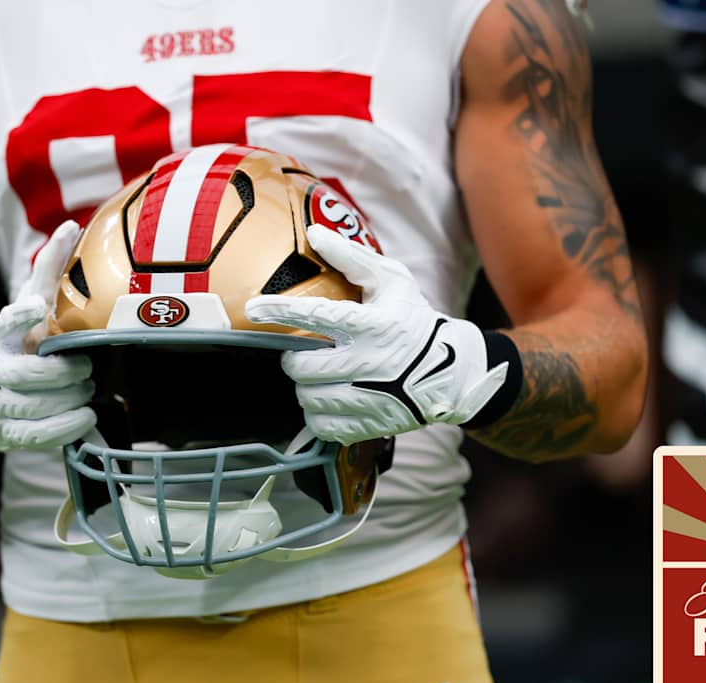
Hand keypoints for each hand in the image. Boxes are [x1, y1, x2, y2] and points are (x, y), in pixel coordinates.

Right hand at [0, 221, 95, 450]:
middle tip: (86, 367)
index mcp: (0, 335)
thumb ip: (49, 269)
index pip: (6, 321)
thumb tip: (72, 225)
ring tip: (89, 390)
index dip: (20, 314)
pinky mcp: (6, 433)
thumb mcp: (29, 305)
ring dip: (71, 398)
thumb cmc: (18, 342)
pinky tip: (86, 416)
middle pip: (28, 374)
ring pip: (35, 406)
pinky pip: (38, 435)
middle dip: (64, 373)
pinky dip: (67, 427)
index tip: (36, 306)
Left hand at [245, 225, 509, 444]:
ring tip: (319, 376)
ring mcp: (369, 398)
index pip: (316, 316)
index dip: (280, 311)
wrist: (453, 371)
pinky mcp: (370, 424)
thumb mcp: (393, 281)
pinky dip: (317, 414)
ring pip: (307, 397)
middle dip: (293, 359)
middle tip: (302, 353)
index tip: (252, 308)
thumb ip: (352, 258)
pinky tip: (329, 399)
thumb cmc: (415, 320)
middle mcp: (369, 363)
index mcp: (373, 324)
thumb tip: (315, 234)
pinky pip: (321, 425)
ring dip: (305, 386)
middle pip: (301, 366)